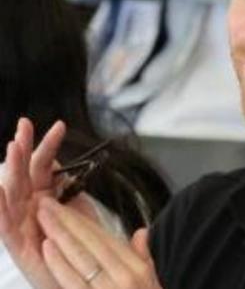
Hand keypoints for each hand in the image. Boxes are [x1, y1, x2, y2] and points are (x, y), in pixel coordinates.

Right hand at [0, 118, 66, 288]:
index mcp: (46, 198)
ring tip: (13, 147)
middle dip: (24, 148)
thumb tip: (65, 167)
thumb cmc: (81, 250)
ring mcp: (22, 226)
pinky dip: (0, 208)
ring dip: (11, 170)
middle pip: (24, 174)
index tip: (59, 125)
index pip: (45, 166)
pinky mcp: (18, 247)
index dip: (50, 146)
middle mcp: (30, 209)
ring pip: (12, 194)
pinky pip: (5, 226)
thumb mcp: (80, 214)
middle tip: (25, 124)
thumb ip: (71, 191)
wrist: (83, 281)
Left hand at [37, 198, 161, 288]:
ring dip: (60, 236)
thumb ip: (144, 256)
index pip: (107, 239)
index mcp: (139, 269)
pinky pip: (75, 281)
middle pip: (92, 243)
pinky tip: (49, 248)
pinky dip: (60, 263)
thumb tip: (141, 232)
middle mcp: (127, 277)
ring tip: (43, 219)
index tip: (65, 207)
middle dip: (67, 222)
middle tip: (46, 205)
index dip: (83, 221)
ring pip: (82, 258)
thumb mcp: (152, 282)